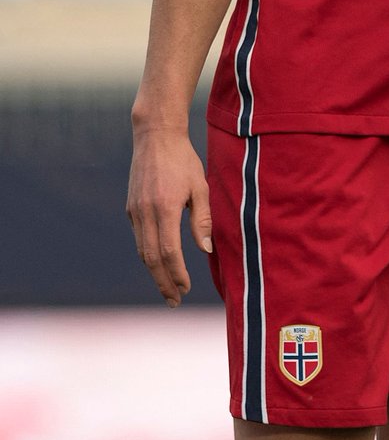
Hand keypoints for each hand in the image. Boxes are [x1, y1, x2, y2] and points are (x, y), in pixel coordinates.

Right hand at [126, 128, 212, 307]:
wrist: (155, 138)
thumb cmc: (184, 161)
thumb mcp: (200, 187)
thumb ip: (202, 219)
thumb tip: (206, 250)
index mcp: (164, 208)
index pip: (168, 251)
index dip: (176, 273)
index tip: (186, 289)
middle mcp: (145, 213)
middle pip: (151, 258)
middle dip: (163, 282)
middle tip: (175, 301)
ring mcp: (134, 212)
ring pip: (142, 251)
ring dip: (154, 273)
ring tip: (168, 289)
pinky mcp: (130, 209)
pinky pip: (139, 238)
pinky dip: (148, 255)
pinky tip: (159, 264)